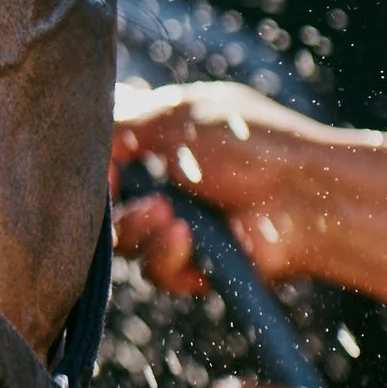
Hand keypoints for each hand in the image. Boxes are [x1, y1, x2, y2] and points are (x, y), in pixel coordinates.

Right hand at [112, 82, 323, 290]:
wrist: (307, 196)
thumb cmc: (252, 144)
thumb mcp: (176, 115)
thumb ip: (118, 122)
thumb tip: (79, 140)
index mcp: (160, 143)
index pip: (104, 160)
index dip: (95, 169)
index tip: (100, 170)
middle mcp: (166, 186)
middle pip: (105, 208)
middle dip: (113, 206)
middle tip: (141, 198)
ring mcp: (180, 227)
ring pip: (126, 243)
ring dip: (139, 230)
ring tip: (170, 217)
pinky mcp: (196, 267)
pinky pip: (156, 272)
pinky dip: (166, 256)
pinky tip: (185, 238)